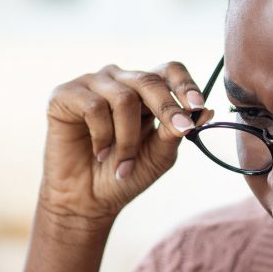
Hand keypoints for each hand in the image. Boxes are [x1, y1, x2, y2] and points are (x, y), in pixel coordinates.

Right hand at [40, 62, 213, 227]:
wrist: (88, 200)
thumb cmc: (125, 174)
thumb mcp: (159, 154)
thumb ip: (178, 131)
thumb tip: (207, 111)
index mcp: (144, 90)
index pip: (169, 71)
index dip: (185, 84)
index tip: (198, 106)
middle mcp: (119, 80)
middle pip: (149, 79)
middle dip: (167, 108)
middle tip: (179, 132)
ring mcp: (92, 84)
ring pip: (123, 98)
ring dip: (128, 138)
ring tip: (122, 163)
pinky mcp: (65, 94)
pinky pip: (94, 107)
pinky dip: (102, 136)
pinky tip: (98, 152)